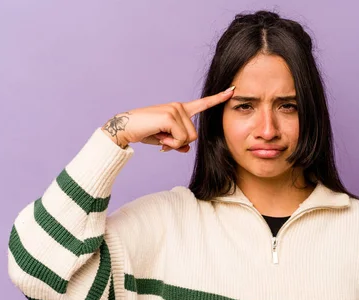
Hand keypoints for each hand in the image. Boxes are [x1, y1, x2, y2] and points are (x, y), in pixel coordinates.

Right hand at [101, 85, 234, 151]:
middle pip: (194, 135)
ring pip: (188, 138)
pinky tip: (158, 135)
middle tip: (163, 138)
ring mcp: (175, 110)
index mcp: (180, 110)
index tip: (232, 90)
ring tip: (159, 136)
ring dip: (173, 143)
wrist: (126, 128)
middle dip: (179, 143)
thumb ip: (178, 142)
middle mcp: (179, 107)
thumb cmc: (145, 132)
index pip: (203, 104)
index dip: (218, 98)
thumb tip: (186, 148)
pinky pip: (180, 139)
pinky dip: (169, 143)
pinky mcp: (170, 116)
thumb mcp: (165, 139)